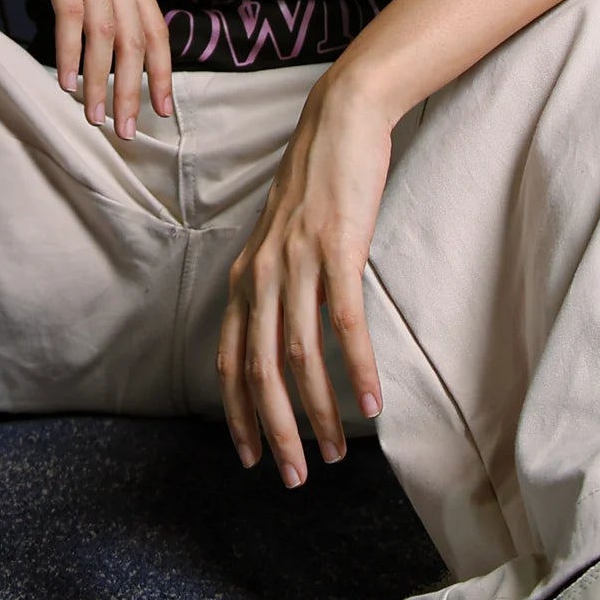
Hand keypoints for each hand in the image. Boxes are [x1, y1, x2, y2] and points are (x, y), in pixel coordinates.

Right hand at [0, 0, 172, 137]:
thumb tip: (97, 24)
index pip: (155, 28)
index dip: (161, 71)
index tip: (163, 110)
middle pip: (135, 40)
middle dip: (135, 90)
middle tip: (130, 132)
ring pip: (106, 34)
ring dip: (102, 81)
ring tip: (97, 117)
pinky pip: (70, 13)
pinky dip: (70, 51)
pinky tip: (66, 80)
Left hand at [217, 69, 391, 485]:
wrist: (340, 122)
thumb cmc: (317, 185)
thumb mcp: (281, 240)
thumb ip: (276, 285)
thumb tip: (281, 335)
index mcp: (245, 277)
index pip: (227, 360)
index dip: (236, 413)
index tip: (247, 456)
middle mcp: (262, 275)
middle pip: (258, 371)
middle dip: (274, 431)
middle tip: (294, 477)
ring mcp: (298, 263)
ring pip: (299, 356)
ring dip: (318, 412)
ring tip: (336, 453)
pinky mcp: (337, 250)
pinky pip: (344, 323)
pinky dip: (357, 368)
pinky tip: (372, 404)